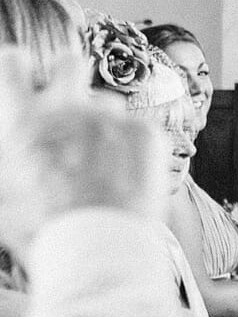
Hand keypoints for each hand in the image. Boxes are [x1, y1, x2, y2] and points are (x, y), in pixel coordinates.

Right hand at [0, 48, 164, 257]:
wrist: (100, 253)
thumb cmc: (45, 233)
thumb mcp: (5, 203)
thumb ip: (10, 174)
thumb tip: (15, 169)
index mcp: (23, 122)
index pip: (13, 63)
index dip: (19, 70)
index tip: (26, 80)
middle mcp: (65, 108)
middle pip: (70, 62)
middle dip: (71, 76)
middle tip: (75, 109)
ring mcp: (108, 117)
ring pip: (109, 105)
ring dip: (107, 129)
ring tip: (108, 172)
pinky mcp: (145, 132)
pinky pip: (140, 130)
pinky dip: (137, 152)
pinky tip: (130, 183)